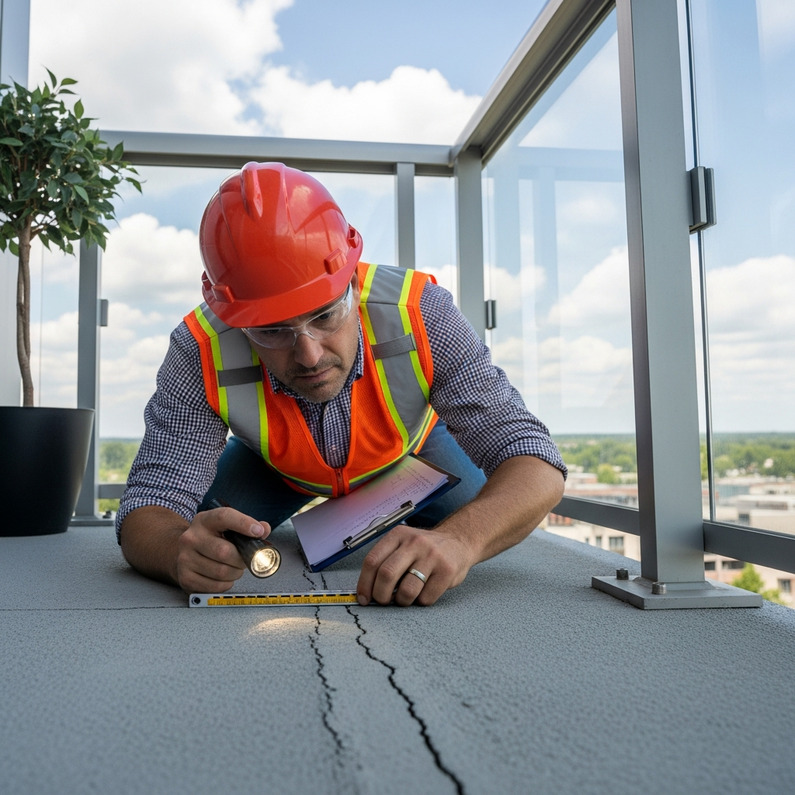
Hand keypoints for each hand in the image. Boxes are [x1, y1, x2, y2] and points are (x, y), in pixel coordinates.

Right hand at [175, 505, 270, 593]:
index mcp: (204, 520)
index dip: (243, 523)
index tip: (258, 531)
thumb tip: (264, 529)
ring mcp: (185, 558)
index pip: (224, 517)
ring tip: (235, 568)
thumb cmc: (210, 539)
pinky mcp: (185, 577)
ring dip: (235, 573)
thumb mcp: (225, 526)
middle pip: (224, 551)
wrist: (181, 552)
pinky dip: (226, 584)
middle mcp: (191, 538)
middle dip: (242, 559)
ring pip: (222, 572)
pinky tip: (224, 577)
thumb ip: (247, 526)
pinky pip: (215, 586)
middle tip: (245, 559)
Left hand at [356, 524, 473, 606]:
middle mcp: (414, 542)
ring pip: (407, 591)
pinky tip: (424, 593)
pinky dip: (421, 602)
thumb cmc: (423, 550)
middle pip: (386, 575)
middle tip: (384, 601)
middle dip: (381, 596)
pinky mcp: (447, 570)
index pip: (372, 561)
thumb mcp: (403, 544)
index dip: (364, 584)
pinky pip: (426, 598)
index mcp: (398, 535)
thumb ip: (385, 561)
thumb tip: (366, 592)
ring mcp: (432, 555)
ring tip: (406, 598)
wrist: (458, 541)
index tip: (364, 598)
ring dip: (402, 602)